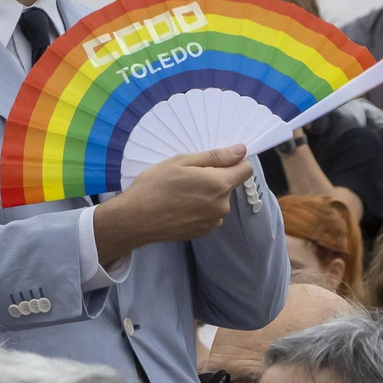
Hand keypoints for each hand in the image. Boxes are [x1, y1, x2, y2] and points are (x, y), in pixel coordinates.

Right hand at [94, 146, 255, 257]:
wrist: (135, 219)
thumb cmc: (155, 185)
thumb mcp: (182, 161)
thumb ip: (216, 157)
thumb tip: (241, 151)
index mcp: (219, 184)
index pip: (246, 169)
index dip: (234, 162)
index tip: (216, 161)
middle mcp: (222, 205)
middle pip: (230, 185)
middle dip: (216, 178)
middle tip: (188, 176)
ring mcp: (213, 221)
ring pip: (219, 200)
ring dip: (208, 195)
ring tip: (181, 193)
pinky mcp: (203, 232)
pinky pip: (210, 214)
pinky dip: (200, 209)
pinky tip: (180, 206)